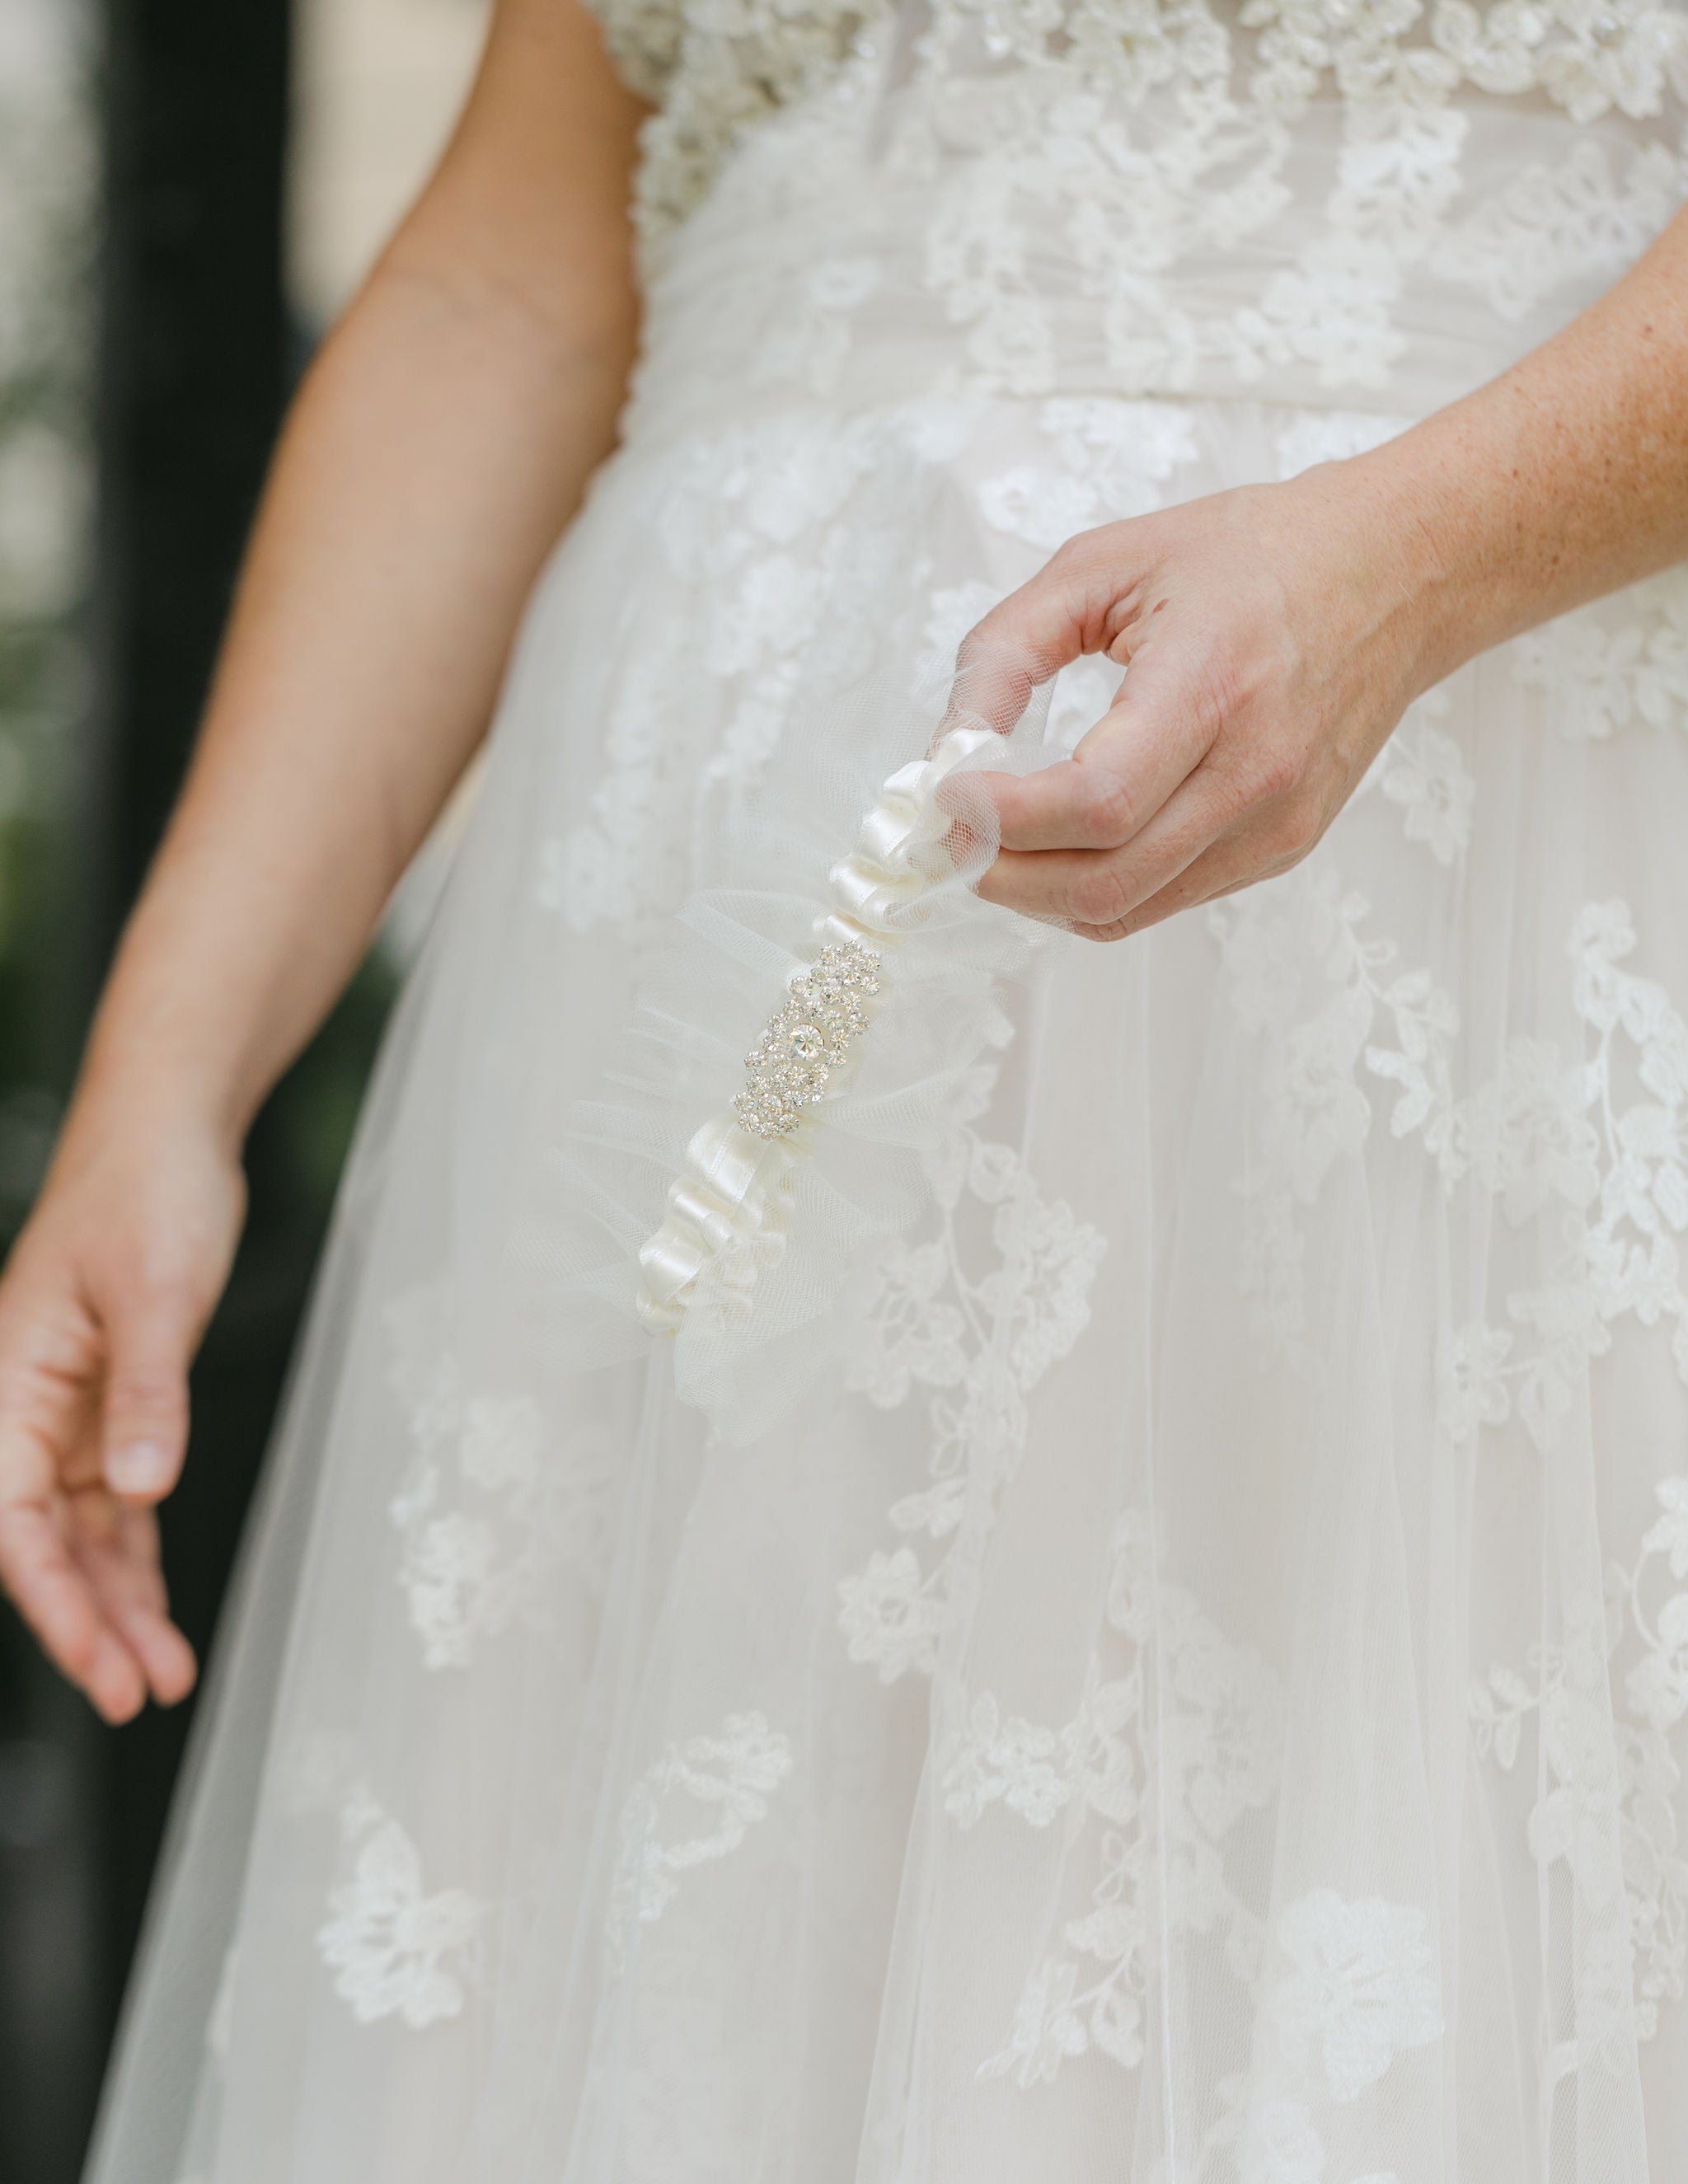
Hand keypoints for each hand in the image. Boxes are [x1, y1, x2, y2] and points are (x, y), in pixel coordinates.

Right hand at [0, 1110, 244, 1721]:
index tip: (100, 1668)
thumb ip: (149, 1393)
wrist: (166, 1135)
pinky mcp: (111, 1405)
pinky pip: (115, 1505)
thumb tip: (142, 1488)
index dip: (54, 1604)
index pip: (15, 1524)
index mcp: (5, 1385)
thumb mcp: (157, 1294)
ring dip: (117, 1605)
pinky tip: (155, 1610)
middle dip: (87, 1626)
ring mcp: (65, 1412)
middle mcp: (21, 1409)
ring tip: (161, 1675)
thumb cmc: (146, 1194)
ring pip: (82, 1536)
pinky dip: (136, 1558)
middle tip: (137, 1695)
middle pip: (43, 1545)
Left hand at [959, 460, 1449, 939]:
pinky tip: (1065, 841)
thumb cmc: (1251, 555)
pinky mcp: (1283, 848)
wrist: (1395, 573)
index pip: (1096, 802)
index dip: (1003, 817)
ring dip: (1039, 893)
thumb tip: (947, 748)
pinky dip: (1094, 887)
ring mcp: (1277, 823)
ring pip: (1125, 911)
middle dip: (1003, 873)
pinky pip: (1163, 901)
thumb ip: (1005, 651)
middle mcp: (1257, 770)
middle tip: (953, 833)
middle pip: (1103, 881)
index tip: (947, 793)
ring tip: (999, 839)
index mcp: (1213, 682)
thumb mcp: (1104, 562)